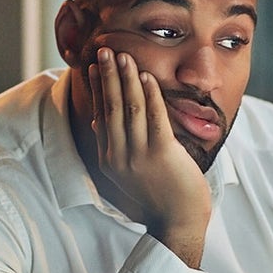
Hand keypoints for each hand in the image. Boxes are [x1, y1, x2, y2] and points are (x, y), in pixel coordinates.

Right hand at [88, 47, 210, 266]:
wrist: (178, 221)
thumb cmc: (157, 196)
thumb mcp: (126, 173)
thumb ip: (113, 148)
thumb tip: (98, 124)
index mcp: (108, 159)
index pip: (100, 115)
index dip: (97, 89)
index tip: (94, 66)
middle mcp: (119, 156)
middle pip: (110, 107)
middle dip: (107, 76)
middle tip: (104, 50)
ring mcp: (138, 155)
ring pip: (129, 108)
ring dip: (126, 79)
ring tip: (124, 56)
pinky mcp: (161, 153)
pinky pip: (153, 117)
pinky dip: (149, 94)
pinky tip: (145, 76)